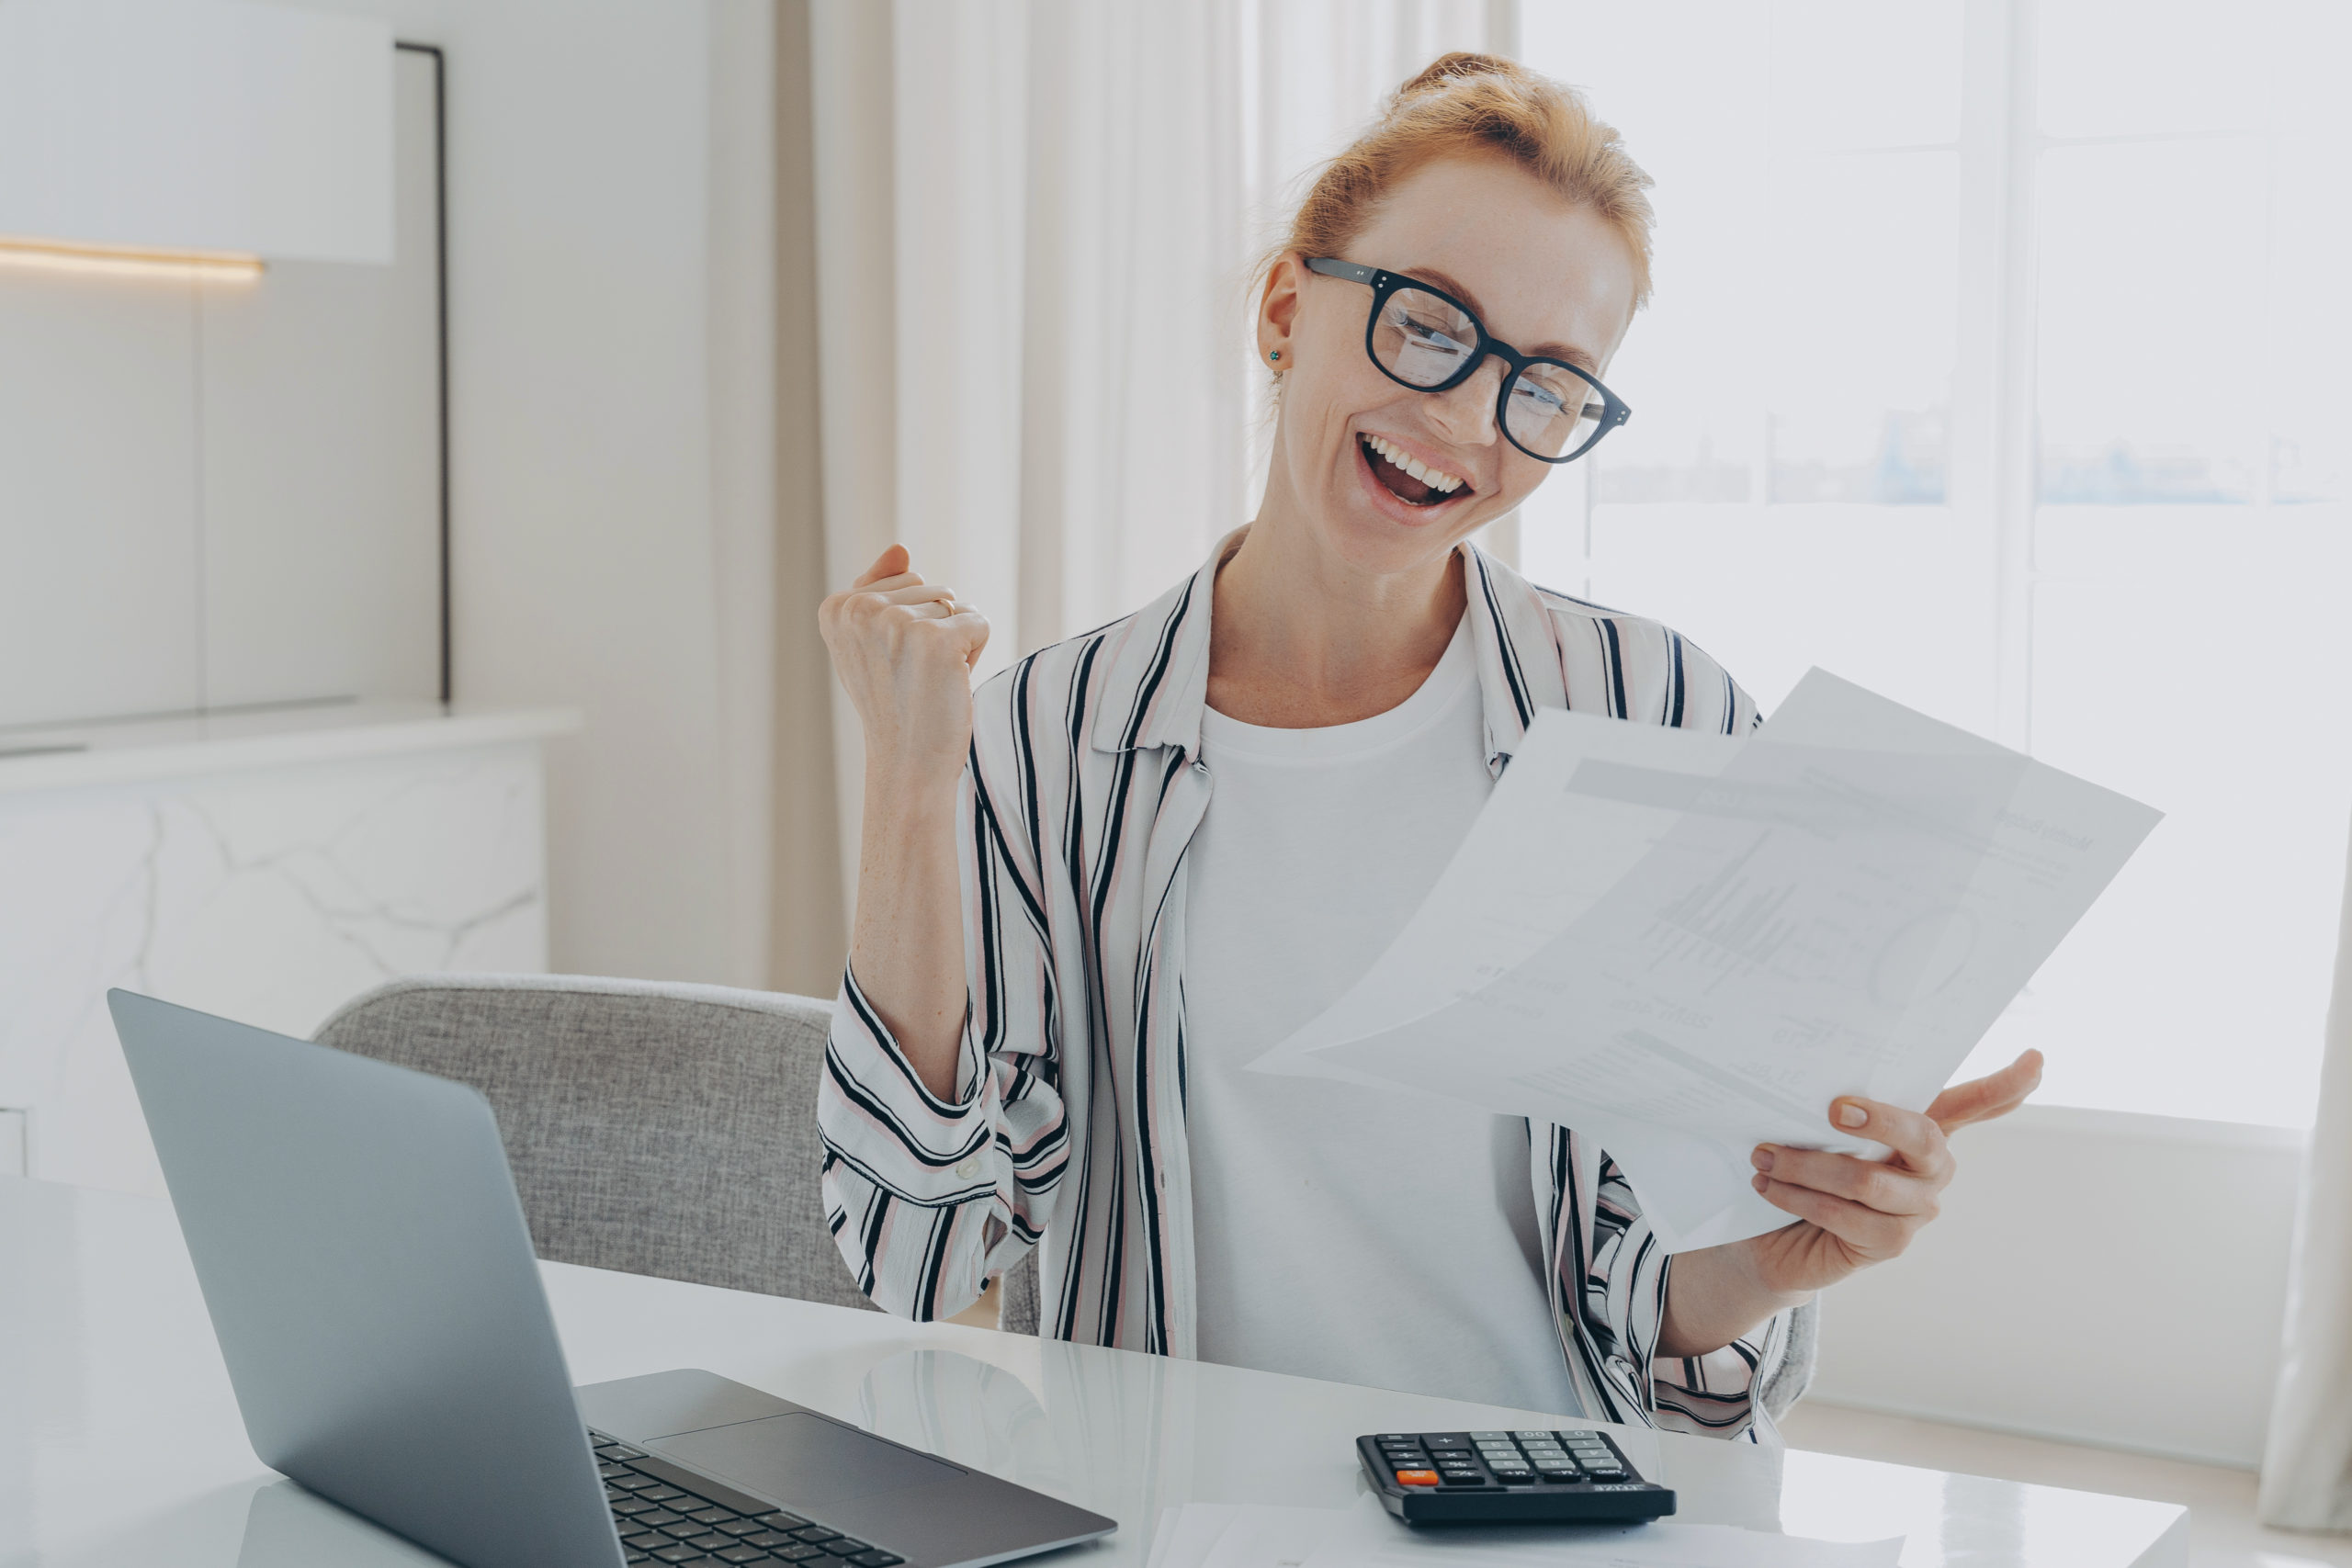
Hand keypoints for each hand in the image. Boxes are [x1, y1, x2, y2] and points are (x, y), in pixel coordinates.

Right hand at [819, 545, 991, 791]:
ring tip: (930, 682)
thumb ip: (883, 590)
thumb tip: (901, 547)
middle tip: (915, 677)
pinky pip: (979, 622)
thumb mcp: (874, 642)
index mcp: (837, 606)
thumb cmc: (896, 704)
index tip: (893, 664)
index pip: (908, 580)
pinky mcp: (935, 641)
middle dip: (938, 629)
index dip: (914, 622)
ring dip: (957, 643)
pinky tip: (950, 684)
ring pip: (957, 605)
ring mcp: (896, 623)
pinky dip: (977, 653)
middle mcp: (860, 609)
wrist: (907, 765)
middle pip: (934, 588)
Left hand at [1741, 1049, 2042, 1297]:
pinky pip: (1847, 1217)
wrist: (1774, 1236)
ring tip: (1763, 1154)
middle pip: (1923, 1136)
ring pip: (1868, 1180)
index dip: (2006, 1086)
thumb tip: (1823, 1078)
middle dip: (1879, 1118)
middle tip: (1833, 1107)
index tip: (2036, 1058)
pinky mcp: (1891, 1243)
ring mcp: (1917, 1208)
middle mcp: (1932, 1167)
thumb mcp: (1814, 1128)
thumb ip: (1834, 1105)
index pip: (1975, 1105)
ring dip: (1806, 1164)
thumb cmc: (1800, 1167)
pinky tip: (1768, 1186)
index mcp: (1922, 1127)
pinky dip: (1800, 1197)